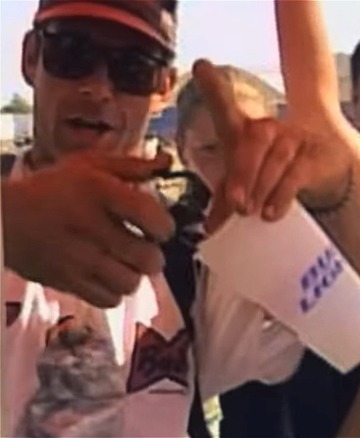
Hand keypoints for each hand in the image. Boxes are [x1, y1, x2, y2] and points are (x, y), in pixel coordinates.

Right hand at [3, 151, 174, 307]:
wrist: (3, 217)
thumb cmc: (53, 188)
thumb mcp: (90, 165)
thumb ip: (132, 166)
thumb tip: (167, 161)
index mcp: (103, 194)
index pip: (155, 220)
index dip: (163, 226)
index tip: (154, 225)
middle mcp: (94, 229)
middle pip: (150, 260)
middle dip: (152, 254)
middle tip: (141, 246)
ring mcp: (80, 260)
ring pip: (131, 283)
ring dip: (133, 274)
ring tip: (123, 262)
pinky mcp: (67, 283)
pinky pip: (109, 299)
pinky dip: (113, 291)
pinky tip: (106, 275)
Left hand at [191, 59, 351, 233]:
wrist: (325, 175)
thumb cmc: (277, 174)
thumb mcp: (248, 186)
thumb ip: (227, 200)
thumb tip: (210, 227)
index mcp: (246, 132)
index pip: (228, 107)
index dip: (215, 88)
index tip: (202, 67)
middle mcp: (269, 130)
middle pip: (253, 138)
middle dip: (241, 171)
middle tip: (234, 202)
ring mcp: (295, 140)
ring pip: (277, 156)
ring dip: (262, 185)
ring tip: (251, 211)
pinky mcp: (315, 157)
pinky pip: (298, 173)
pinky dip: (283, 194)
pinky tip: (272, 211)